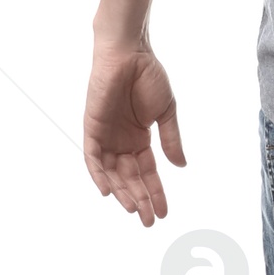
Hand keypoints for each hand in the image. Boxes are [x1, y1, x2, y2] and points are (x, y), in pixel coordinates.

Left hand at [83, 43, 183, 226]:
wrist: (130, 54)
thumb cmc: (149, 76)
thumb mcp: (166, 113)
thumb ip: (171, 140)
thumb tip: (181, 167)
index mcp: (140, 138)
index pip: (147, 172)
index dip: (156, 192)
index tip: (164, 213)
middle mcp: (121, 141)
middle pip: (130, 178)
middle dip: (140, 199)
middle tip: (148, 220)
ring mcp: (106, 136)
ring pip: (112, 173)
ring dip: (122, 192)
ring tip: (133, 210)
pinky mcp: (92, 128)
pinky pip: (92, 158)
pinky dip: (98, 175)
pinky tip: (109, 191)